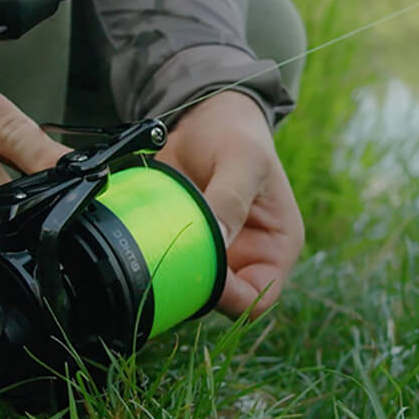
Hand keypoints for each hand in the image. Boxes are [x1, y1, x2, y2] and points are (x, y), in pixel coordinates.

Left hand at [157, 91, 303, 319]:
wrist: (202, 117)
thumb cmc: (236, 133)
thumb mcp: (242, 159)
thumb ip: (231, 199)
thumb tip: (216, 240)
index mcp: (276, 245)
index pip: (259, 297)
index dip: (231, 298)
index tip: (200, 275)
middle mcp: (246, 257)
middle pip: (221, 301)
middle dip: (193, 288)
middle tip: (167, 261)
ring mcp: (214, 254)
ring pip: (190, 287)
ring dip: (170, 274)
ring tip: (154, 244)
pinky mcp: (184, 244)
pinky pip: (167, 266)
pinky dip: (153, 259)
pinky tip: (142, 240)